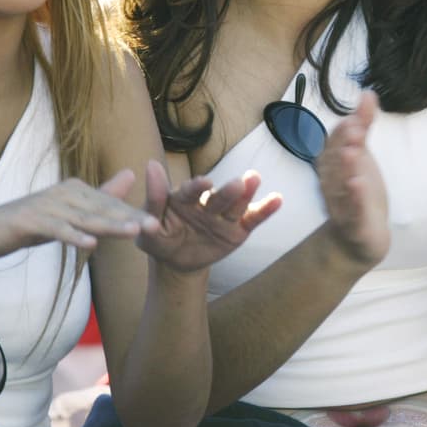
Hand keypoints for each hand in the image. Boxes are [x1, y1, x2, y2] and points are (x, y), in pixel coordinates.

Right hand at [0, 171, 159, 261]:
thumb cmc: (32, 223)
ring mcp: (46, 205)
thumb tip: (130, 173)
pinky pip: (57, 230)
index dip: (132, 214)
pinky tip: (90, 244)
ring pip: (84, 218)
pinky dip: (73, 236)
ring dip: (109, 226)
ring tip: (133, 232)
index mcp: (75, 189)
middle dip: (129, 218)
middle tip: (154, 226)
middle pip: (101, 209)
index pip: (109, 204)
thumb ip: (100, 196)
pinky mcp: (30, 220)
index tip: (158, 223)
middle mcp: (64, 193)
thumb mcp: (68, 212)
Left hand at [137, 163, 281, 272]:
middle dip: (228, 191)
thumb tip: (151, 165)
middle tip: (238, 183)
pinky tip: (277, 199)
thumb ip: (153, 200)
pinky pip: (252, 219)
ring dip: (247, 192)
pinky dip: (265, 210)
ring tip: (256, 179)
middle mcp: (206, 203)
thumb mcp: (149, 228)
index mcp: (184, 199)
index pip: (191, 192)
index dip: (197, 186)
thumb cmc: (160, 238)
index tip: (205, 182)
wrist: (176, 261)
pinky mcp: (238, 230)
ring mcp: (223, 216)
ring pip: (237, 204)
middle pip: (218, 197)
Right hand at [315, 90, 389, 267]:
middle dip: (344, 145)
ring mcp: (340, 203)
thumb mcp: (362, 154)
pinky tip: (358, 184)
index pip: (332, 144)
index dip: (342, 132)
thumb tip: (368, 92)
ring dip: (346, 168)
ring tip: (355, 153)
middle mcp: (331, 182)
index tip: (355, 119)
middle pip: (334, 161)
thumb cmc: (358, 190)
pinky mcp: (352, 222)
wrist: (364, 234)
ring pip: (340, 184)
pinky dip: (354, 197)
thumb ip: (363, 124)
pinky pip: (351, 209)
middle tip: (357, 130)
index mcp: (332, 165)